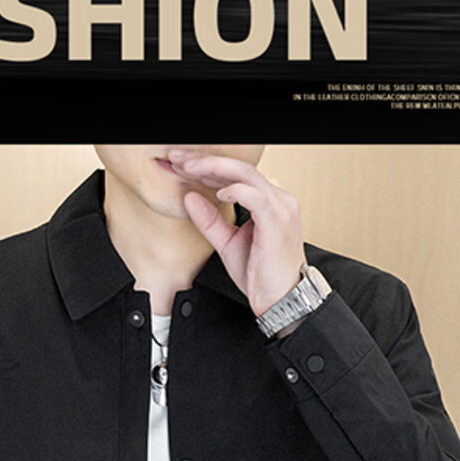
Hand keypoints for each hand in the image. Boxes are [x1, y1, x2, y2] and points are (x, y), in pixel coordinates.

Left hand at [166, 148, 306, 317]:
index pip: (237, 175)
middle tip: (177, 158)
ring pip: (246, 174)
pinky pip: (255, 196)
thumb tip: (189, 197)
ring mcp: (281, 209)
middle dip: (205, 161)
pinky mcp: (277, 223)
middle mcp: (279, 200)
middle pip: (240, 168)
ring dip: (214, 168)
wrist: (281, 302)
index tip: (181, 166)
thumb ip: (210, 221)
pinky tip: (216, 193)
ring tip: (188, 168)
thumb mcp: (228, 243)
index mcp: (270, 202)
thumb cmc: (262, 276)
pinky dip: (234, 190)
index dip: (208, 167)